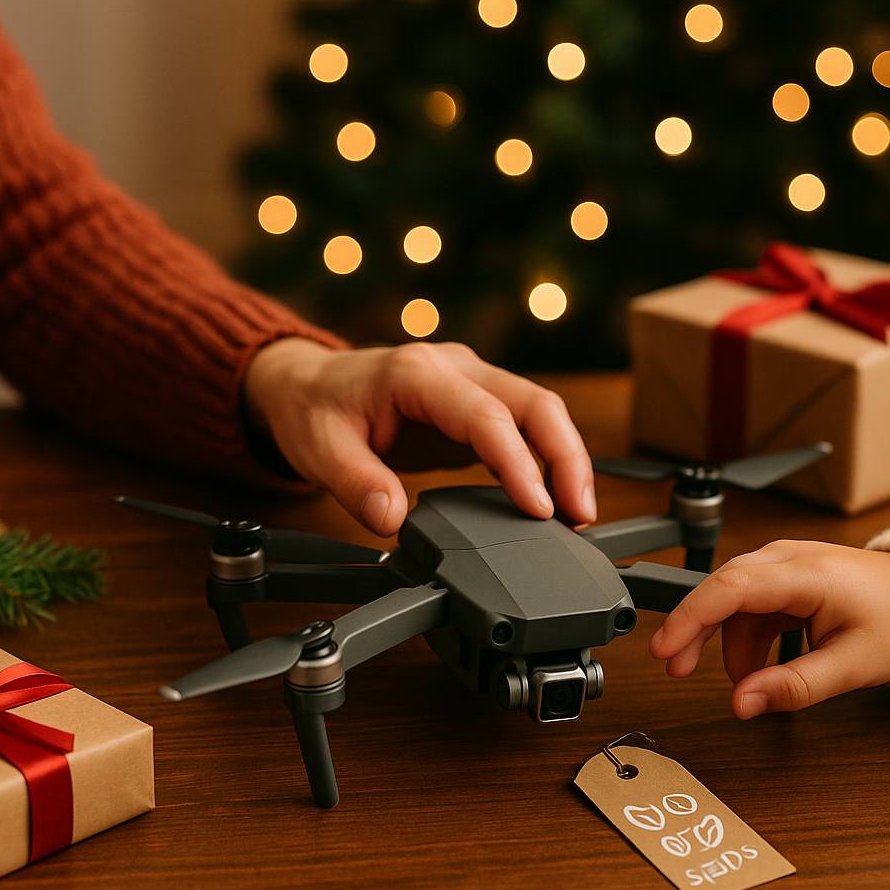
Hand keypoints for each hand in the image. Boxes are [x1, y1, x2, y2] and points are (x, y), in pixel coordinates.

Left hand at [243, 338, 594, 534]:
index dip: (518, 462)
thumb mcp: (319, 448)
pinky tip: (553, 499)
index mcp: (416, 373)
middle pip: (534, 403)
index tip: (538, 509)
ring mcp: (471, 381)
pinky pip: (525, 425)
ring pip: (540, 411)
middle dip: (567, 458)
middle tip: (579, 515)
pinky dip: (546, 460)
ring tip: (577, 515)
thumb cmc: (315, 408)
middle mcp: (455, 368)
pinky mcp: (478, 402)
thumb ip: (357, 483)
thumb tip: (393, 521)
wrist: (310, 384)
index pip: (485, 414)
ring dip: (566, 459)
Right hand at [648, 541, 889, 718]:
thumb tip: (742, 704)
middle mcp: (784, 559)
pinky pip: (746, 604)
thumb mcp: (853, 666)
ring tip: (741, 682)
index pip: (730, 588)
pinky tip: (756, 663)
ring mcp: (780, 562)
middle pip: (719, 591)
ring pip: (730, 601)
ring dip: (724, 642)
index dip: (690, 619)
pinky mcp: (780, 574)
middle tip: (675, 669)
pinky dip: (743, 636)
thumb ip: (794, 687)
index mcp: (805, 574)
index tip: (663, 649)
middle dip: (693, 633)